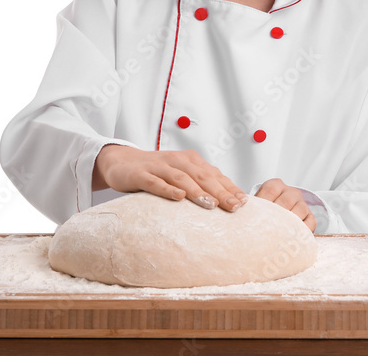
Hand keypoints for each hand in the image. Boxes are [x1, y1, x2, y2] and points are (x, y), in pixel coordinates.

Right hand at [93, 145, 247, 211]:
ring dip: (197, 191)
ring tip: (210, 204)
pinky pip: (156, 182)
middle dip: (219, 191)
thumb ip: (202, 185)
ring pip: (181, 178)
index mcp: (191, 160)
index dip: (229, 188)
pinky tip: (178, 198)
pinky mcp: (141, 174)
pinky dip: (167, 189)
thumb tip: (229, 203)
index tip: (244, 203)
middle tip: (233, 207)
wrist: (122, 162)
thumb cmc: (158, 172)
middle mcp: (177, 160)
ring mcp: (159, 166)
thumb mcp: (182, 175)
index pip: (214, 175)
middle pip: (202, 176)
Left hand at [255, 178, 316, 231]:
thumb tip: (237, 211)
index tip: (256, 214)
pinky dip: (303, 229)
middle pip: (286, 200)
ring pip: (300, 209)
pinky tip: (294, 237)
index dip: (264, 201)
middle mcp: (291, 192)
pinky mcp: (310, 216)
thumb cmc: (264, 212)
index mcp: (276, 185)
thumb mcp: (258, 204)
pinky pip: (310, 222)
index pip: (271, 189)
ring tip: (280, 233)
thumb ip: (251, 206)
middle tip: (267, 227)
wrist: (278, 216)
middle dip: (277, 214)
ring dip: (290, 222)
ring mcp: (302, 204)